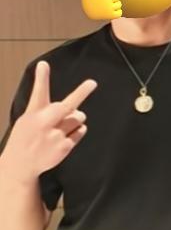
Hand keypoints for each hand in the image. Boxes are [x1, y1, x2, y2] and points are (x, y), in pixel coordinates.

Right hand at [2, 62, 95, 182]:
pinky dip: (77, 131)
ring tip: (62, 125)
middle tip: (92, 83)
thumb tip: (68, 104)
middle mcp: (44, 123)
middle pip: (67, 105)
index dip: (41, 78)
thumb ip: (44, 108)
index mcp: (33, 114)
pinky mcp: (64, 147)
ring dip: (76, 118)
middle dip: (81, 92)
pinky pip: (81, 130)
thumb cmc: (26, 137)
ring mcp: (54, 135)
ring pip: (79, 117)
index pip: (38, 93)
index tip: (44, 65)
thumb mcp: (28, 118)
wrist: (20, 164)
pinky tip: (64, 137)